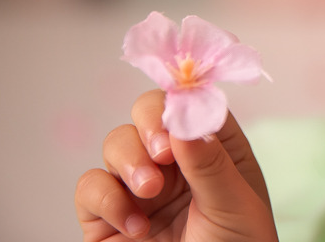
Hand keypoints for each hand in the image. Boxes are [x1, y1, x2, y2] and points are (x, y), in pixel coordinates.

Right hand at [75, 90, 276, 241]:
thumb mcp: (235, 206)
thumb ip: (210, 164)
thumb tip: (185, 121)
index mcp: (214, 149)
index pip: (193, 103)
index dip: (183, 98)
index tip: (179, 111)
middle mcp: (175, 162)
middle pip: (148, 112)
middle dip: (149, 124)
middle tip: (162, 154)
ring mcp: (139, 188)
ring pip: (116, 143)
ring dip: (129, 161)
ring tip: (150, 192)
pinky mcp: (106, 217)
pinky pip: (90, 187)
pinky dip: (106, 199)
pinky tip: (135, 227)